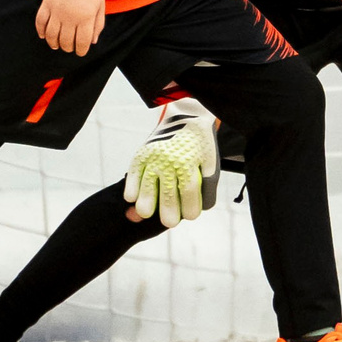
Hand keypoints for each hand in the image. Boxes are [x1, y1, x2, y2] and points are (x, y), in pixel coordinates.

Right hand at [37, 0, 105, 54]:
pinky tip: (43, 36)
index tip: (79, 51)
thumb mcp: (100, 8)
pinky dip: (40, 31)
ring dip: (53, 43)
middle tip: (68, 47)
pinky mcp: (47, 4)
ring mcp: (57, 11)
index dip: (80, 51)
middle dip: (67, 47)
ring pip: (51, 35)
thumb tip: (92, 43)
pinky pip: (40, 22)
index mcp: (86, 18)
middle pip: (65, 41)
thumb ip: (97, 26)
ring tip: (56, 45)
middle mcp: (70, 17)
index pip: (81, 43)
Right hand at [123, 97, 218, 226]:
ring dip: (145, 205)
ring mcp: (154, 157)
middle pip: (167, 194)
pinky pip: (134, 173)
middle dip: (168, 214)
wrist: (188, 118)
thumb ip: (206, 188)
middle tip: (169, 222)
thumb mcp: (211, 164)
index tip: (189, 216)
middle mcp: (170, 160)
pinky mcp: (142, 153)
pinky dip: (131, 187)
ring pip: (147, 187)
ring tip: (146, 213)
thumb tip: (194, 213)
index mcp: (189, 162)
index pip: (189, 193)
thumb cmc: (200, 147)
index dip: (190, 210)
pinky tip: (131, 198)